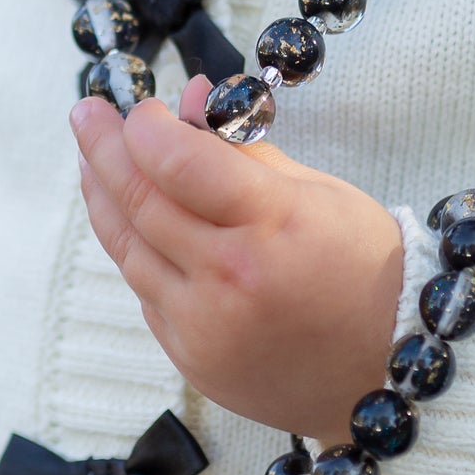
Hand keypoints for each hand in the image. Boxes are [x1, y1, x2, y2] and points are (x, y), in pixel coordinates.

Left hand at [70, 74, 402, 441]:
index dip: (146, 126)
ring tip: (90, 158)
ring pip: (129, 248)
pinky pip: (147, 291)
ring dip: (102, 197)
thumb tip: (192, 99)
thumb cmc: (365, 270)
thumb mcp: (319, 191)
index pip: (179, 161)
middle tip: (86, 112)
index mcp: (271, 226)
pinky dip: (133, 247)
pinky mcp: (191, 360)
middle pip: (142, 200)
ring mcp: (204, 327)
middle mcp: (228, 279)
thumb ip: (246, 148)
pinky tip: (127, 217)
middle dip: (104, 148)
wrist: (387, 375)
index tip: (139, 104)